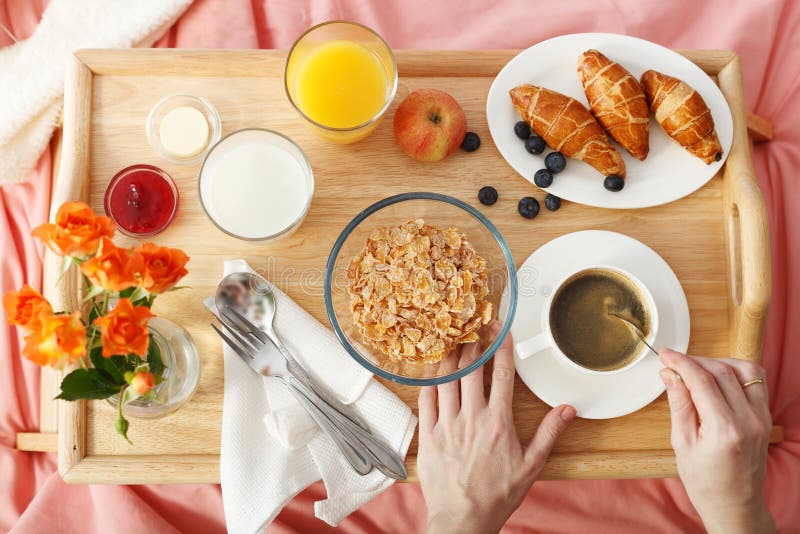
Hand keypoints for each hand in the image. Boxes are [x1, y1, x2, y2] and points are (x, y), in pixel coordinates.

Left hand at [417, 325, 575, 533]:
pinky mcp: (428, 435)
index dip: (502, 349)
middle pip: (471, 371)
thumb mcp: (531, 466)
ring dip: (451, 358)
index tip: (501, 332)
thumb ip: (548, 434)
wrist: (463, 519)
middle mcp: (471, 419)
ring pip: (447, 380)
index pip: (501, 375)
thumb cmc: (496, 495)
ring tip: (454, 342)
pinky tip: (434, 371)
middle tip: (475, 329)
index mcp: (498, 423)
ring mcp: (446, 425)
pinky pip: (426, 400)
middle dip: (474, 345)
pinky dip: (430, 381)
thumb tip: (565, 410)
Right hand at [659, 349, 774, 533]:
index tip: (665, 355)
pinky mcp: (766, 417)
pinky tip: (717, 378)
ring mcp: (762, 418)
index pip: (702, 381)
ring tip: (696, 370)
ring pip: (744, 369)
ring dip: (717, 362)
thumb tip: (669, 374)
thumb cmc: (705, 481)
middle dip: (695, 361)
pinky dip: (735, 371)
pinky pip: (755, 381)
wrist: (734, 505)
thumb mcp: (682, 443)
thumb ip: (679, 404)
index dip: (681, 362)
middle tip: (674, 363)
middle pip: (722, 371)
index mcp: (724, 430)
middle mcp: (749, 420)